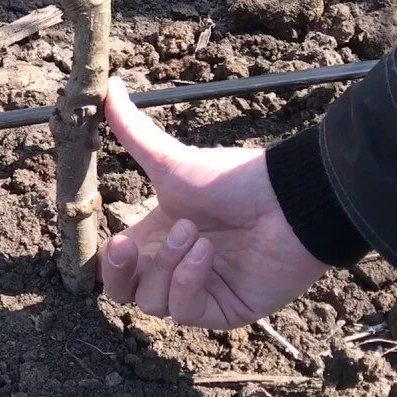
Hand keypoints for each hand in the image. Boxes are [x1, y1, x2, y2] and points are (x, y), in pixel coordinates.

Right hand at [98, 78, 328, 329]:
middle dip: (123, 272)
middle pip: (125, 294)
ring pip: (154, 302)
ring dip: (167, 266)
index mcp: (156, 240)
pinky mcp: (223, 310)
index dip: (110, 262)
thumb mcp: (172, 162)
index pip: (115, 267)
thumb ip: (133, 133)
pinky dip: (189, 282)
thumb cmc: (233, 181)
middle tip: (132, 245)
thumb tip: (108, 85)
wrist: (288, 200)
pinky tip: (206, 254)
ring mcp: (199, 293)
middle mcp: (173, 270)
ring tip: (192, 233)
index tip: (118, 240)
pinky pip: (186, 311)